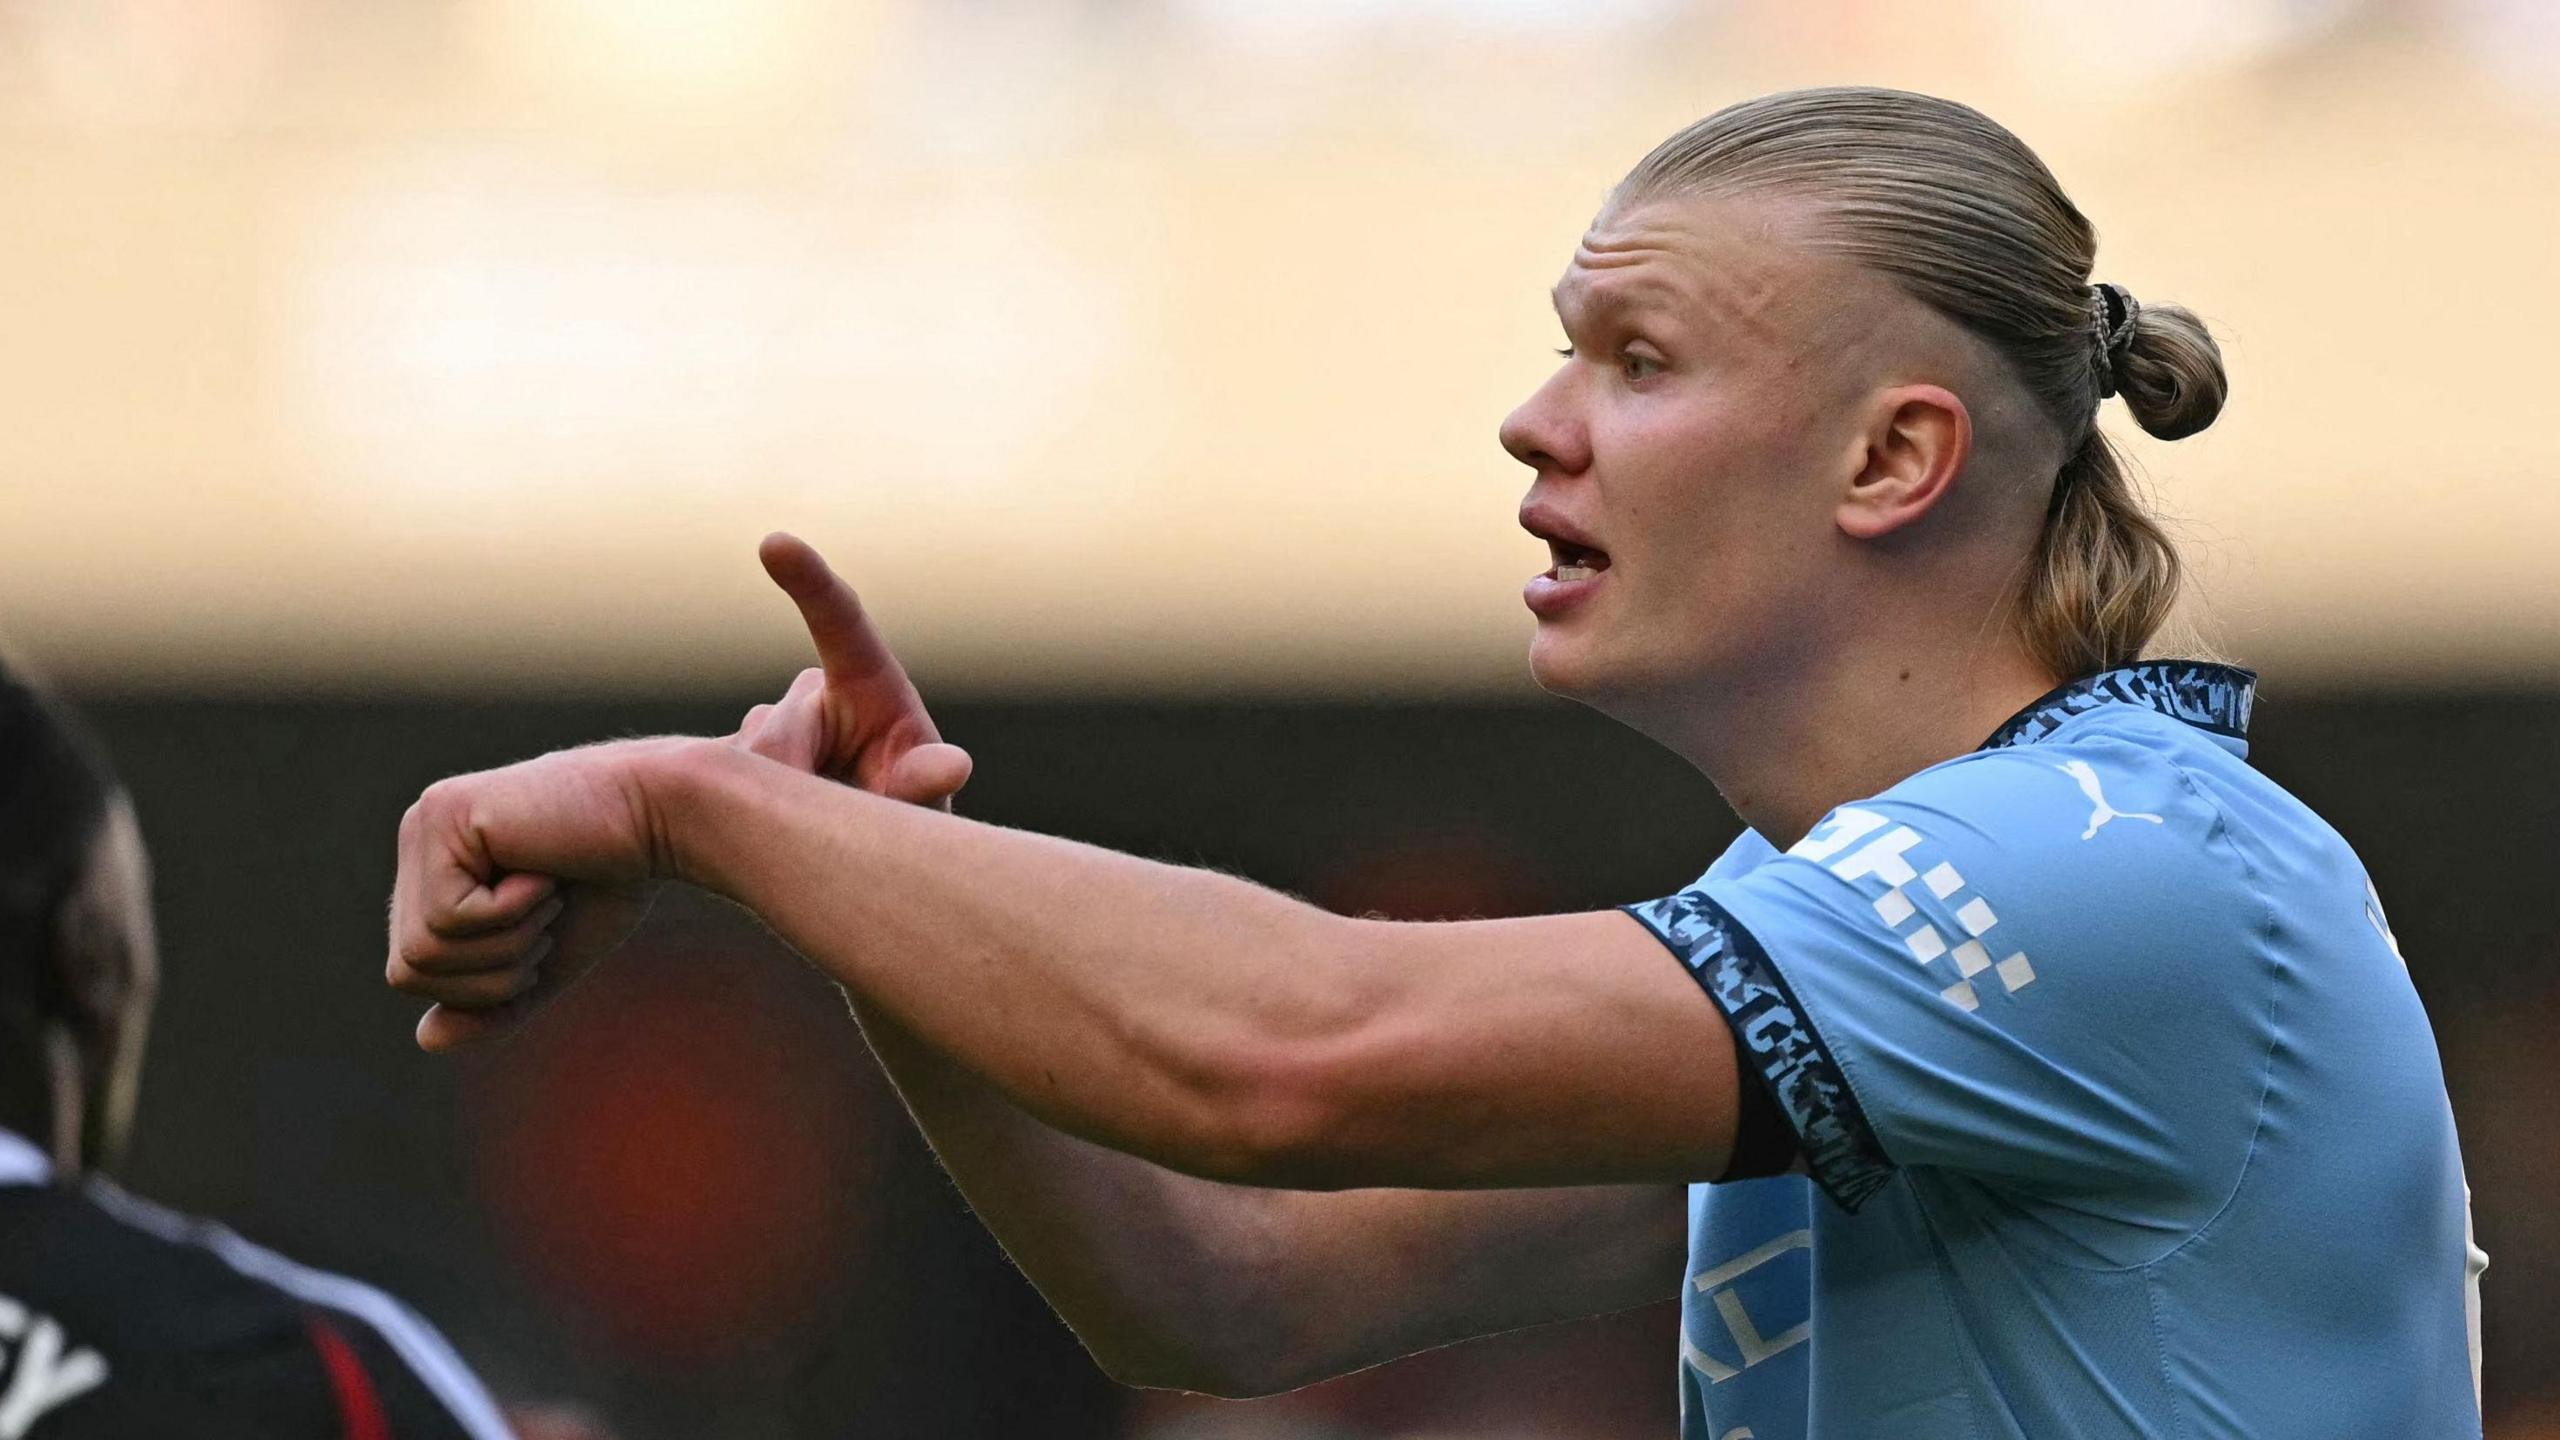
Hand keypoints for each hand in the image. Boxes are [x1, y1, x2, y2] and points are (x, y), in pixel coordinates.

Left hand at [388, 740, 684, 1050]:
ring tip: (545, 895)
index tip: (541, 933)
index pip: (412, 971)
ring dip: (505, 943)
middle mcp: (418, 838)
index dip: (482, 984)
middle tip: (547, 919)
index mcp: (434, 869)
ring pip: (421, 951)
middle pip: (407, 969)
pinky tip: (542, 870)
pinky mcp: (444, 814)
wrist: (662, 819)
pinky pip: (445, 918)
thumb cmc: (612, 883)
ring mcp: (426, 824)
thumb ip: (492, 1003)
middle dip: (492, 973)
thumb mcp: (546, 960)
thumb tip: (426, 1039)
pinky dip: (509, 912)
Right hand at [730, 532, 971, 810]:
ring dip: (776, 814)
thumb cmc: (902, 821)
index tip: (775, 543)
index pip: (840, 621)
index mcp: (869, 684)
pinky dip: (741, 823)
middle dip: (796, 782)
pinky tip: (769, 836)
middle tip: (834, 827)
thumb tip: (953, 765)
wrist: (854, 852)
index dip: (811, 582)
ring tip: (819, 837)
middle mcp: (817, 696)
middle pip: (782, 731)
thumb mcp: (922, 811)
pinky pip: (719, 791)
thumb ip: (921, 787)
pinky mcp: (735, 762)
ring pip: (751, 768)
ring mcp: (771, 728)